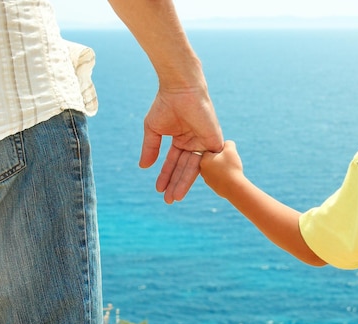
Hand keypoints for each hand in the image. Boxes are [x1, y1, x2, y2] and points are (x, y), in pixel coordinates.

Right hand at [140, 86, 222, 203]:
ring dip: (184, 183)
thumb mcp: (153, 130)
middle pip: (183, 168)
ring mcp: (204, 143)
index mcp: (181, 139)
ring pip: (193, 168)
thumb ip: (150, 148)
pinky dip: (197, 173)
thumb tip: (144, 167)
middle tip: (168, 200)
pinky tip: (187, 185)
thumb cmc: (166, 104)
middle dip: (175, 184)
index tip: (159, 190)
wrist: (180, 89)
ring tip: (175, 197)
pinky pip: (207, 162)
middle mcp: (193, 143)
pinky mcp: (214, 141)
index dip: (166, 176)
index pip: (174, 162)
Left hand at [200, 140, 243, 198]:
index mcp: (203, 160)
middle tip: (229, 162)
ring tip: (230, 170)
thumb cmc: (231, 167)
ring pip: (215, 170)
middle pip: (212, 160)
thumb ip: (228, 143)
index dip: (220, 151)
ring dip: (222, 168)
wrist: (234, 187)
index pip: (210, 151)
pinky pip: (218, 178)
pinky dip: (223, 177)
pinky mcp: (213, 187)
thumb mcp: (230, 150)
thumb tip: (226, 144)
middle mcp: (202, 170)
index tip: (226, 155)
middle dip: (220, 160)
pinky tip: (230, 177)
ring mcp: (207, 179)